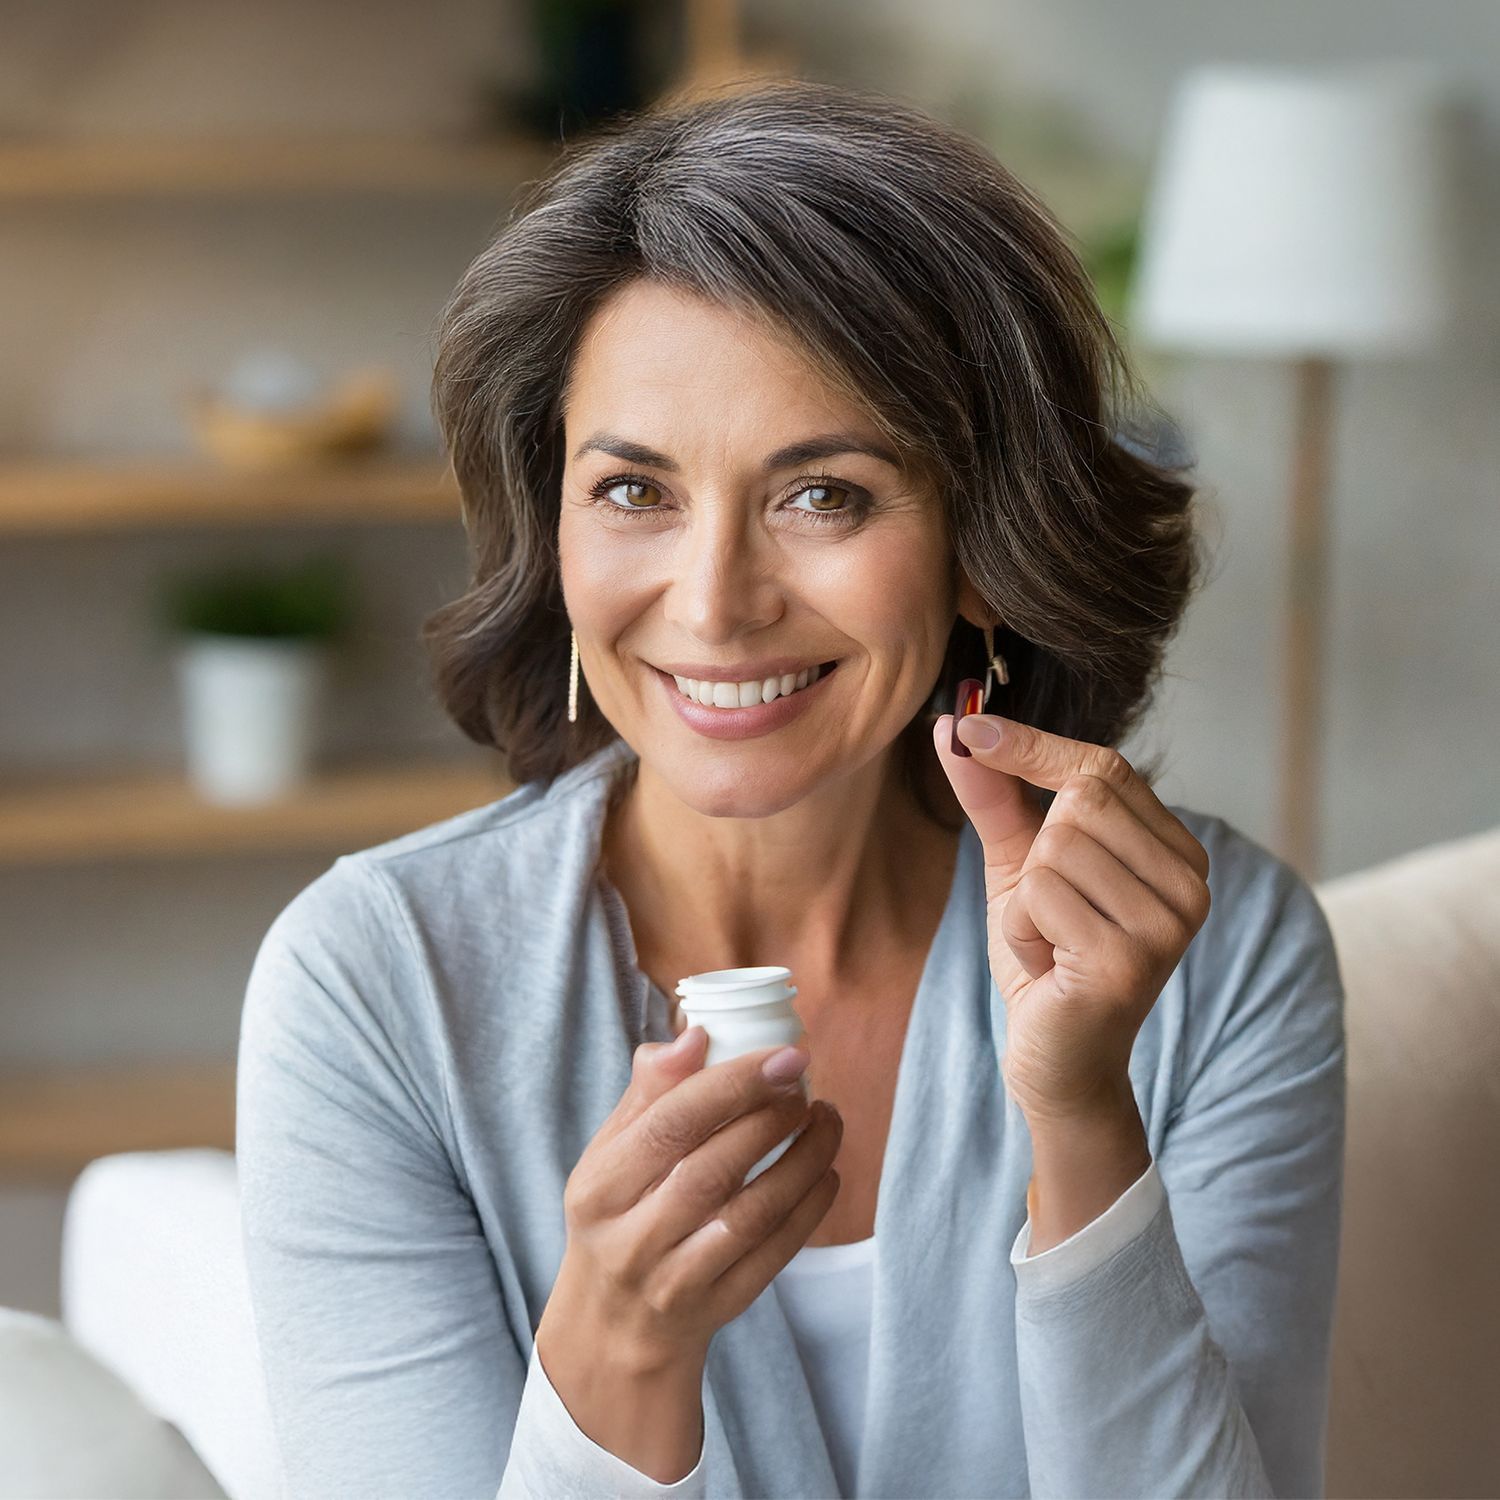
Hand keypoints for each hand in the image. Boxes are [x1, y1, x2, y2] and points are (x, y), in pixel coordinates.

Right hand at [542, 1032, 842, 1374]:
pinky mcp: (718, 1308)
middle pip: (712, 1171)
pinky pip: (775, 1255)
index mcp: (599, 1190)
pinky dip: (809, 1209)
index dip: (733, 1084)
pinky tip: (826, 1171)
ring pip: (752, 1216)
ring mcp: (676, 1282)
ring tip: (828, 1119)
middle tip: (804, 1084)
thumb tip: (695, 1034)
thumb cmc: (618, 1212)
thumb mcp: (610, 1154)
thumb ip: (650, 1092)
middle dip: (770, 1119)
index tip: (784, 1054)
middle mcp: (632, 1241)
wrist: (615, 1324)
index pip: (669, 1125)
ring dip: (802, 1161)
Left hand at [933, 712, 1211, 1126]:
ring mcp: (1166, 923)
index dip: (1032, 745)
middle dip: (1034, 854)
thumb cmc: (1044, 959)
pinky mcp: (1129, 959)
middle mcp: (1190, 882)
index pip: (1104, 767)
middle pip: (1078, 802)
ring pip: (1053, 849)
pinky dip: (1021, 931)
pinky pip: (1039, 896)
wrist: (1055, 1061)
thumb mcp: (1018, 866)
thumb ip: (996, 797)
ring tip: (1049, 944)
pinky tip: (1047, 967)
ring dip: (1024, 900)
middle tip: (1046, 913)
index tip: (969, 729)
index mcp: (1176, 852)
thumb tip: (953, 726)